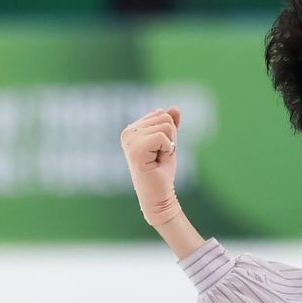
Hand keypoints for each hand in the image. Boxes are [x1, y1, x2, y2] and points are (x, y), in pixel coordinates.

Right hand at [120, 107, 181, 226]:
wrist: (159, 195)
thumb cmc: (162, 171)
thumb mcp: (169, 143)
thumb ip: (170, 125)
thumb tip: (174, 108)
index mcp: (132, 129)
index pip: (161, 114)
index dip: (169, 133)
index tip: (159, 150)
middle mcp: (127, 132)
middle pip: (164, 117)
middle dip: (171, 138)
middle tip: (160, 156)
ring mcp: (129, 140)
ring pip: (166, 125)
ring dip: (169, 145)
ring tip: (158, 159)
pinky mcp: (135, 149)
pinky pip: (163, 136)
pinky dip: (167, 149)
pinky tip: (157, 161)